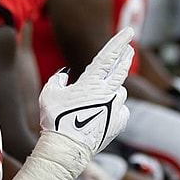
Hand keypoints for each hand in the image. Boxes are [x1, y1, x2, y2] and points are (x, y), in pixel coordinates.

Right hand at [39, 27, 133, 153]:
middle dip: (126, 56)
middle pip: (121, 69)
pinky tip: (102, 113)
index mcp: (90, 82)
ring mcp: (115, 107)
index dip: (118, 41)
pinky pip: (120, 108)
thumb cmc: (55, 119)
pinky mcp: (120, 122)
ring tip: (95, 101)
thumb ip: (57, 80)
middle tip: (131, 48)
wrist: (67, 148)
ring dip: (111, 90)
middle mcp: (107, 92)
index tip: (128, 31)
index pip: (108, 56)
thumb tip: (64, 76)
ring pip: (118, 92)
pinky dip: (114, 107)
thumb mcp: (48, 93)